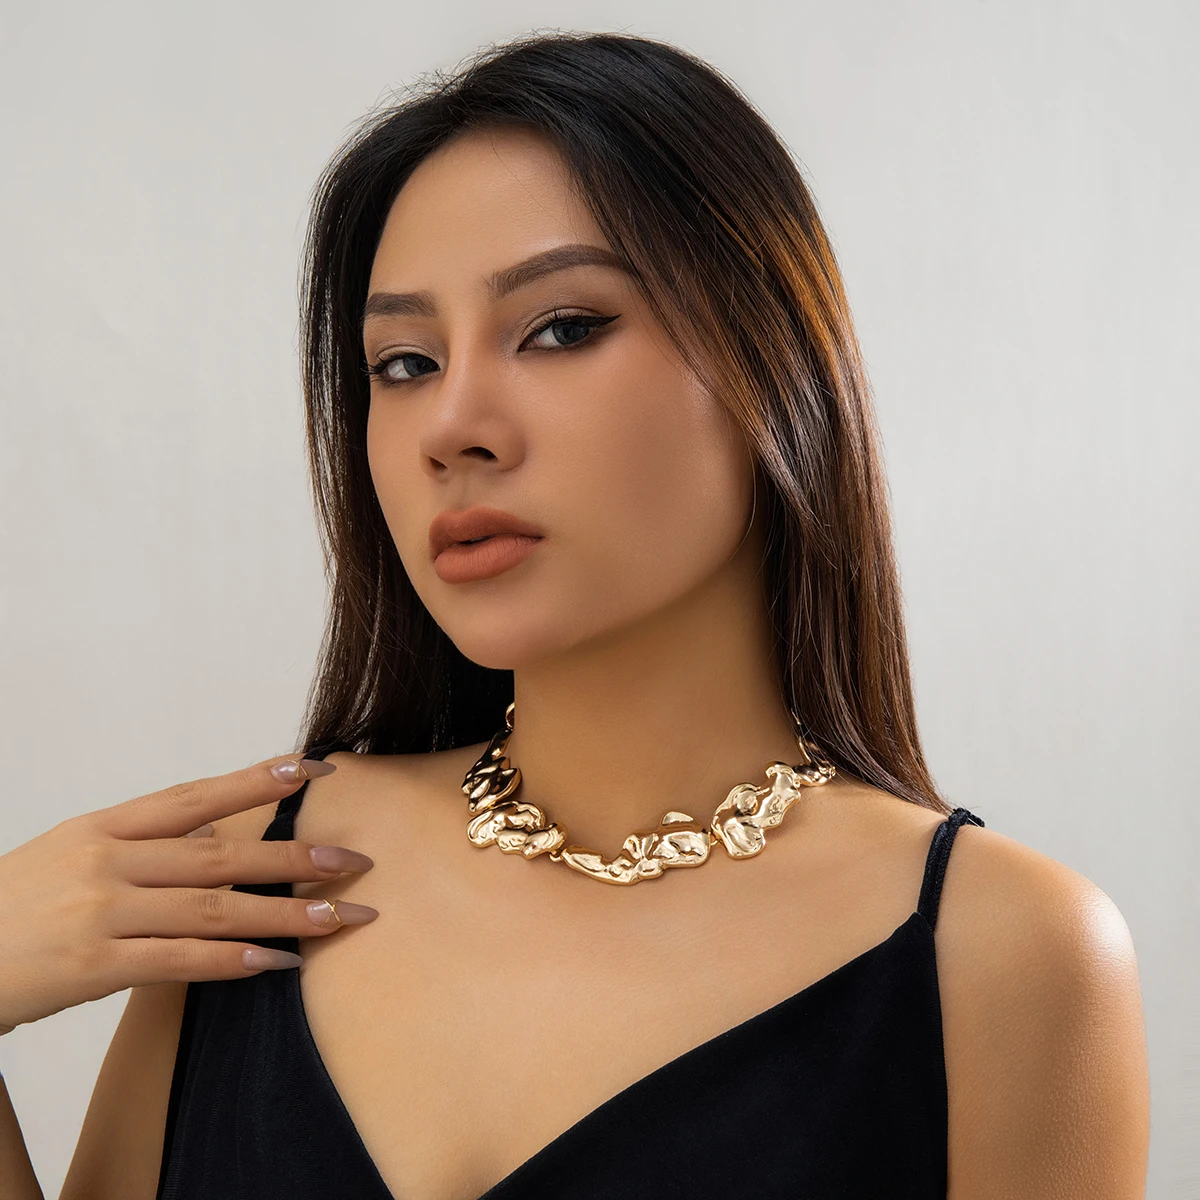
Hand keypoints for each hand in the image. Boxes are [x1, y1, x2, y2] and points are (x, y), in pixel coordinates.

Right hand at [0, 755, 377, 1033]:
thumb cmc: (15, 907)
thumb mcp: (72, 853)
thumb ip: (145, 843)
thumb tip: (222, 834)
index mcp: (103, 826)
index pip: (194, 796)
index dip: (256, 780)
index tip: (312, 768)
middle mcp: (107, 861)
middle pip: (220, 854)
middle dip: (294, 856)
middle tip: (354, 860)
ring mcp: (101, 911)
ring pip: (213, 909)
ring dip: (283, 914)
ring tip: (338, 917)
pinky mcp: (93, 965)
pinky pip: (179, 962)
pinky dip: (233, 963)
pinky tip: (277, 963)